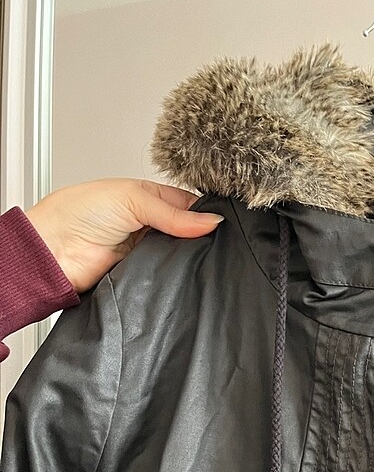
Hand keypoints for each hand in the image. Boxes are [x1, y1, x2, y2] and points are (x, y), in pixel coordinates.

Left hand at [24, 178, 223, 293]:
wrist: (53, 251)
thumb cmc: (78, 213)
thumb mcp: (133, 198)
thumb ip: (173, 213)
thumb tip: (211, 222)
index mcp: (148, 197)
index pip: (188, 203)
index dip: (205, 211)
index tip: (221, 221)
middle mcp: (149, 224)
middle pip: (188, 231)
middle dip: (199, 235)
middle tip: (216, 240)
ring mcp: (147, 250)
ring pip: (180, 254)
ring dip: (188, 255)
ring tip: (200, 255)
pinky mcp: (142, 274)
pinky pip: (167, 274)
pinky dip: (175, 273)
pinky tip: (184, 271)